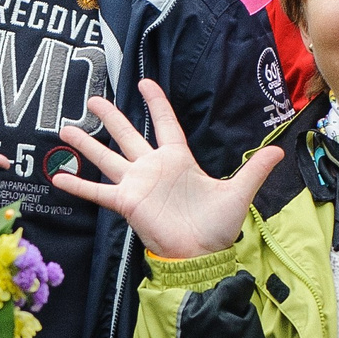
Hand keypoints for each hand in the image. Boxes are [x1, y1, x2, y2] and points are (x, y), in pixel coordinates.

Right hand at [51, 79, 280, 259]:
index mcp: (178, 159)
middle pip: (127, 135)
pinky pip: (98, 192)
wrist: (200, 254)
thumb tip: (280, 149)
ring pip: (107, 157)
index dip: (156, 104)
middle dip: (110, 117)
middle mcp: (153, 168)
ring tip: (65, 128)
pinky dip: (78, 185)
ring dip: (86, 144)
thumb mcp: (238, 192)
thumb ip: (254, 169)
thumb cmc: (216, 225)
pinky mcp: (126, 204)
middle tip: (93, 98)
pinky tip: (58, 176)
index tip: (144, 83)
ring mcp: (136, 184)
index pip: (165, 124)